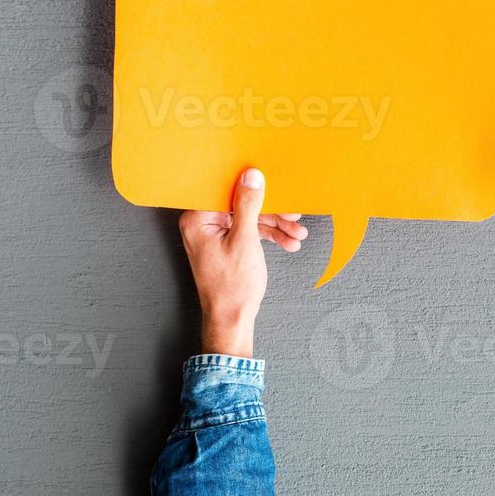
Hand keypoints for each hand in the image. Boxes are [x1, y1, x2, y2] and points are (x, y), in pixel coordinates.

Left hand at [179, 168, 308, 357]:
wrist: (231, 319)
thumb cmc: (231, 287)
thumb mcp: (244, 240)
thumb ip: (247, 205)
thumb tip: (251, 177)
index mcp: (197, 220)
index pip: (225, 190)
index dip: (250, 186)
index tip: (271, 184)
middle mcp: (202, 225)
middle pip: (240, 205)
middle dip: (271, 212)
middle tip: (293, 215)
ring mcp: (215, 235)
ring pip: (248, 219)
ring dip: (275, 226)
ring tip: (297, 234)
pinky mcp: (226, 245)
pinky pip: (248, 232)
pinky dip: (268, 236)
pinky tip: (288, 242)